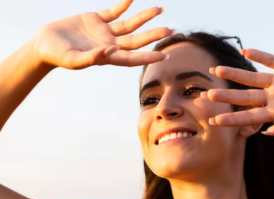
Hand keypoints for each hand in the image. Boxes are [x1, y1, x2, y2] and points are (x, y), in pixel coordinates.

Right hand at [31, 0, 171, 69]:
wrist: (44, 43)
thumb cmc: (57, 55)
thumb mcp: (72, 59)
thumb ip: (92, 57)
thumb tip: (111, 51)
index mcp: (107, 57)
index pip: (132, 58)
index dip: (148, 57)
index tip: (164, 55)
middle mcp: (110, 44)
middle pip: (137, 40)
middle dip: (154, 35)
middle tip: (171, 30)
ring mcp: (105, 31)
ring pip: (130, 24)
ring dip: (144, 17)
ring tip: (160, 9)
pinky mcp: (96, 19)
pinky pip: (114, 11)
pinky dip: (123, 4)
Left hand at [202, 49, 273, 140]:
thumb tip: (268, 133)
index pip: (249, 116)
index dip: (232, 119)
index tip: (215, 121)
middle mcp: (272, 96)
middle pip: (244, 97)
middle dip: (226, 96)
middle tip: (207, 96)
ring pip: (251, 77)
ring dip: (234, 74)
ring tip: (216, 70)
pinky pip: (270, 59)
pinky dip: (259, 55)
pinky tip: (245, 51)